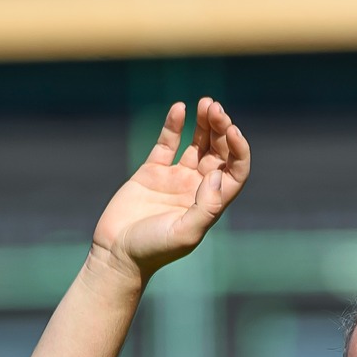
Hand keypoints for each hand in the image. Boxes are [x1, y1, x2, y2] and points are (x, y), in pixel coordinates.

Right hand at [91, 97, 250, 283]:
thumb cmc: (153, 250)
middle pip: (219, 151)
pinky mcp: (152, 171)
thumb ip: (207, 206)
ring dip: (204, 123)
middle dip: (221, 128)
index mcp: (211, 203)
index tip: (232, 130)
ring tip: (206, 103)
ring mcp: (175, 178)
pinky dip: (174, 125)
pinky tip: (180, 108)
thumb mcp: (186, 233)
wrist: (117, 254)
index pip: (235, 170)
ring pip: (197, 143)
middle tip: (215, 108)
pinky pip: (167, 143)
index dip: (239, 149)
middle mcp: (197, 188)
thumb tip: (218, 173)